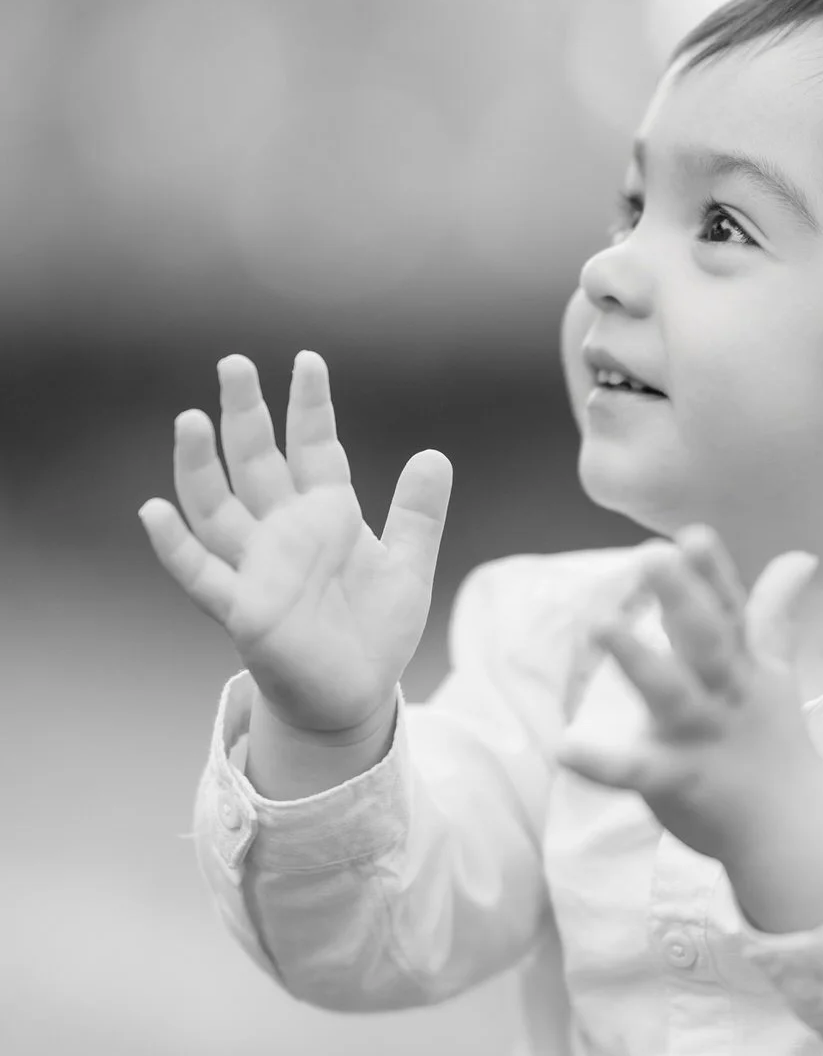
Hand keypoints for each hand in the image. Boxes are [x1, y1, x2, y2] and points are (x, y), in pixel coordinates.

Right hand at [138, 352, 451, 737]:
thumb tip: (436, 455)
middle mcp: (284, 531)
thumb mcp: (408, 567)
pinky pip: (201, 575)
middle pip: (256, 463)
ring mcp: (258, 567)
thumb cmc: (375, 629)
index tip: (307, 361)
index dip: (309, 407)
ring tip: (189, 420)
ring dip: (200, 467)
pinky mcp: (244, 609)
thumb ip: (418, 514)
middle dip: (244, 415)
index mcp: (325, 514)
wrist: (358, 693)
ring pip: (218, 508)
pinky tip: (152, 512)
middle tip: (234, 364)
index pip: (314, 447)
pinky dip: (175, 546)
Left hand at [556, 526, 822, 866]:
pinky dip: (605, 764)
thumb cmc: (771, 742)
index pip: (729, 610)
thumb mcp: (773, 673)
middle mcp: (726, 694)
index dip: (712, 573)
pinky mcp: (681, 781)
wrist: (792, 831)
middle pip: (706, 641)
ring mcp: (704, 738)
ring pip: (672, 694)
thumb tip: (799, 556)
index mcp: (743, 666)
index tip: (692, 534)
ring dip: (639, 660)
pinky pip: (640, 772)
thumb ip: (772, 614)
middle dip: (682, 597)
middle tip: (653, 556)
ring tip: (599, 625)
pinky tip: (566, 749)